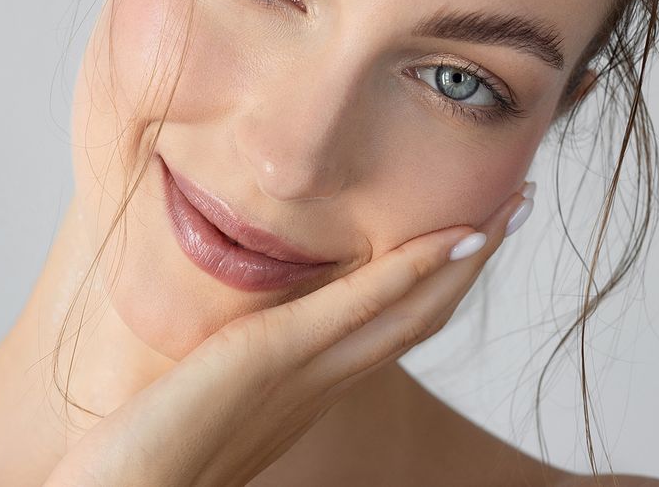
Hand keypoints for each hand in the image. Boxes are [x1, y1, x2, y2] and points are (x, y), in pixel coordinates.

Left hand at [41, 182, 534, 486]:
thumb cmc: (141, 453)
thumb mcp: (199, 391)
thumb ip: (230, 361)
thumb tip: (227, 332)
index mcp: (306, 388)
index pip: (391, 325)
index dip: (440, 279)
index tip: (474, 230)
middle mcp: (320, 384)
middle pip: (420, 315)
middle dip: (474, 261)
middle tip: (517, 205)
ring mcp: (302, 373)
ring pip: (408, 310)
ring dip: (465, 257)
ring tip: (508, 206)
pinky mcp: (270, 358)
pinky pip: (355, 309)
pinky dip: (407, 271)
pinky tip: (449, 237)